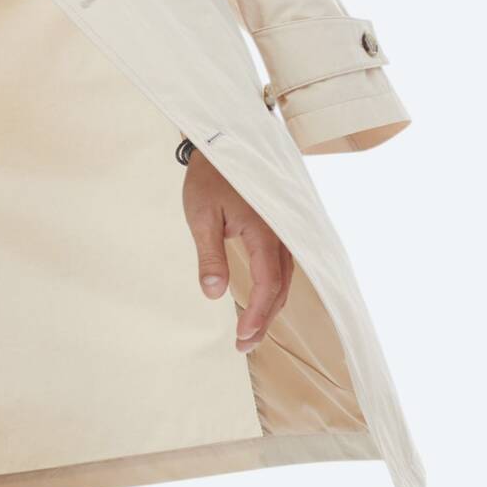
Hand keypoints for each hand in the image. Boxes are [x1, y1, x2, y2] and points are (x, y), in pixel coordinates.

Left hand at [181, 149, 292, 351]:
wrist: (224, 141)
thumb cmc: (210, 177)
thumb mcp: (200, 216)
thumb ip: (210, 255)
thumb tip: (214, 294)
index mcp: (264, 230)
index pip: (267, 283)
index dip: (257, 314)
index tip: (242, 337)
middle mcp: (282, 233)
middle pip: (280, 287)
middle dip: (264, 319)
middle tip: (243, 345)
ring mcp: (284, 231)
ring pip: (285, 279)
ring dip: (270, 307)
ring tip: (250, 333)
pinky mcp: (281, 229)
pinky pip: (284, 266)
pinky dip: (274, 289)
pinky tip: (261, 303)